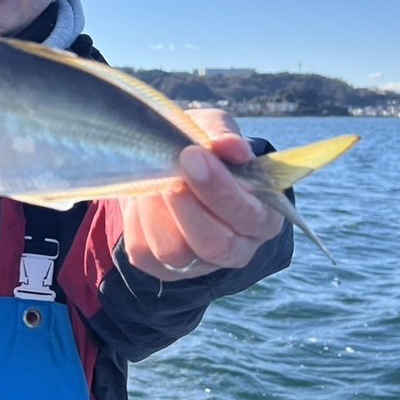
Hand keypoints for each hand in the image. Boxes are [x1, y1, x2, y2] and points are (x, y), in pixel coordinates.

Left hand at [119, 109, 284, 280]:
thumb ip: (223, 135)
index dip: (221, 189)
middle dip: (188, 207)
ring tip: (153, 180)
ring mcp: (200, 264)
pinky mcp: (163, 268)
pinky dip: (136, 221)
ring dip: (156, 212)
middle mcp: (237, 248)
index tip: (193, 156)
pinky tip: (141, 197)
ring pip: (175, 251)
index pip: (249, 215)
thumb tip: (232, 147)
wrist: (172, 167)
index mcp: (263, 216)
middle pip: (215, 243)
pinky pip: (143, 251)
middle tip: (170, 172)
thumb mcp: (214, 131)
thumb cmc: (204, 148)